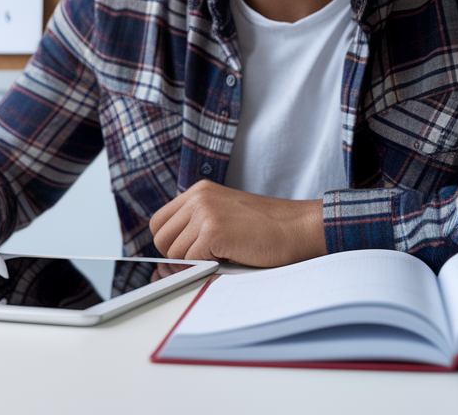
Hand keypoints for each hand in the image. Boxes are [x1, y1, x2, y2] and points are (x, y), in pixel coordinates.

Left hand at [149, 180, 325, 266]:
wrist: (299, 228)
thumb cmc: (267, 229)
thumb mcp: (225, 215)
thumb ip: (197, 226)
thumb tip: (166, 258)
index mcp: (199, 191)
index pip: (159, 222)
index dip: (169, 244)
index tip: (186, 255)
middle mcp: (198, 197)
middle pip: (161, 239)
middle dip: (177, 257)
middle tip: (205, 261)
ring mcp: (204, 212)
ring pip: (174, 254)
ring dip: (196, 264)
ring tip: (224, 256)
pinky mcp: (213, 231)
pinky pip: (191, 261)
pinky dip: (207, 267)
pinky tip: (230, 258)